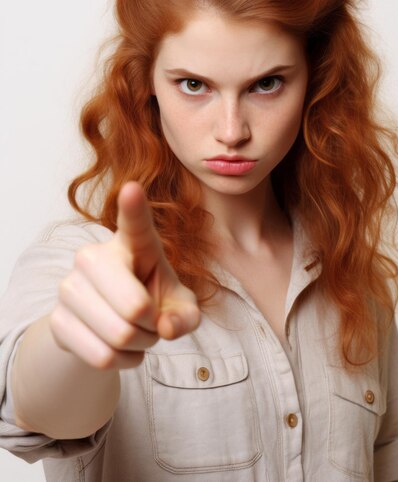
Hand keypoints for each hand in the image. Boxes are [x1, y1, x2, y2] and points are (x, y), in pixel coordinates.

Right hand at [49, 181, 200, 369]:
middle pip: (135, 308)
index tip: (132, 189)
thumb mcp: (181, 308)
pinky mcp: (57, 319)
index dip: (133, 207)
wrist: (109, 326)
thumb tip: (165, 328)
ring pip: (120, 336)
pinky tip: (119, 348)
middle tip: (151, 322)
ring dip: (138, 346)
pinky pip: (102, 356)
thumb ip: (186, 317)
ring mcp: (70, 286)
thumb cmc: (153, 302)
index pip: (134, 223)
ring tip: (135, 333)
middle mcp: (95, 256)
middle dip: (153, 327)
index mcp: (133, 243)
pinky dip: (122, 362)